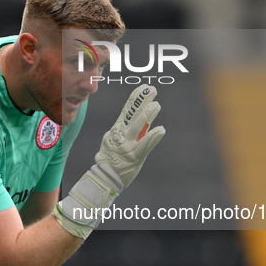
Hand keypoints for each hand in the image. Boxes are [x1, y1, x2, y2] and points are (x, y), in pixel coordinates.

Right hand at [54, 85, 164, 238]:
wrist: (104, 178)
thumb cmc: (112, 159)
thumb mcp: (116, 141)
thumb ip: (130, 131)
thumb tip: (146, 119)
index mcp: (116, 130)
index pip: (126, 110)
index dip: (135, 98)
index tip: (143, 87)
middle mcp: (120, 135)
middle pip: (132, 115)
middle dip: (142, 101)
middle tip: (152, 90)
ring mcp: (126, 146)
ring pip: (137, 127)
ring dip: (147, 115)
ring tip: (156, 105)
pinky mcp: (133, 157)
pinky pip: (144, 145)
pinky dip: (152, 137)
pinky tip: (161, 130)